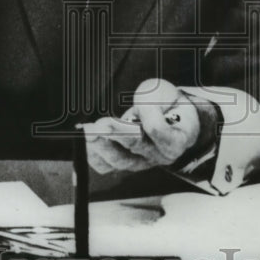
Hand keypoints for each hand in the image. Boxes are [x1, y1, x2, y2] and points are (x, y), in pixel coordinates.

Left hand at [84, 79, 200, 174]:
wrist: (168, 117)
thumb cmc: (167, 105)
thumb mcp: (166, 94)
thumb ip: (153, 101)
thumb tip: (137, 111)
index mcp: (175, 139)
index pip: (158, 130)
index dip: (146, 115)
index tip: (137, 106)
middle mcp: (158, 156)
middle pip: (135, 147)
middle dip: (115, 134)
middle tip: (99, 124)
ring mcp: (140, 162)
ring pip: (118, 160)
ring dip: (100, 145)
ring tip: (87, 131)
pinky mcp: (122, 163)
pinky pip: (105, 165)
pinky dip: (93, 154)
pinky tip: (83, 141)